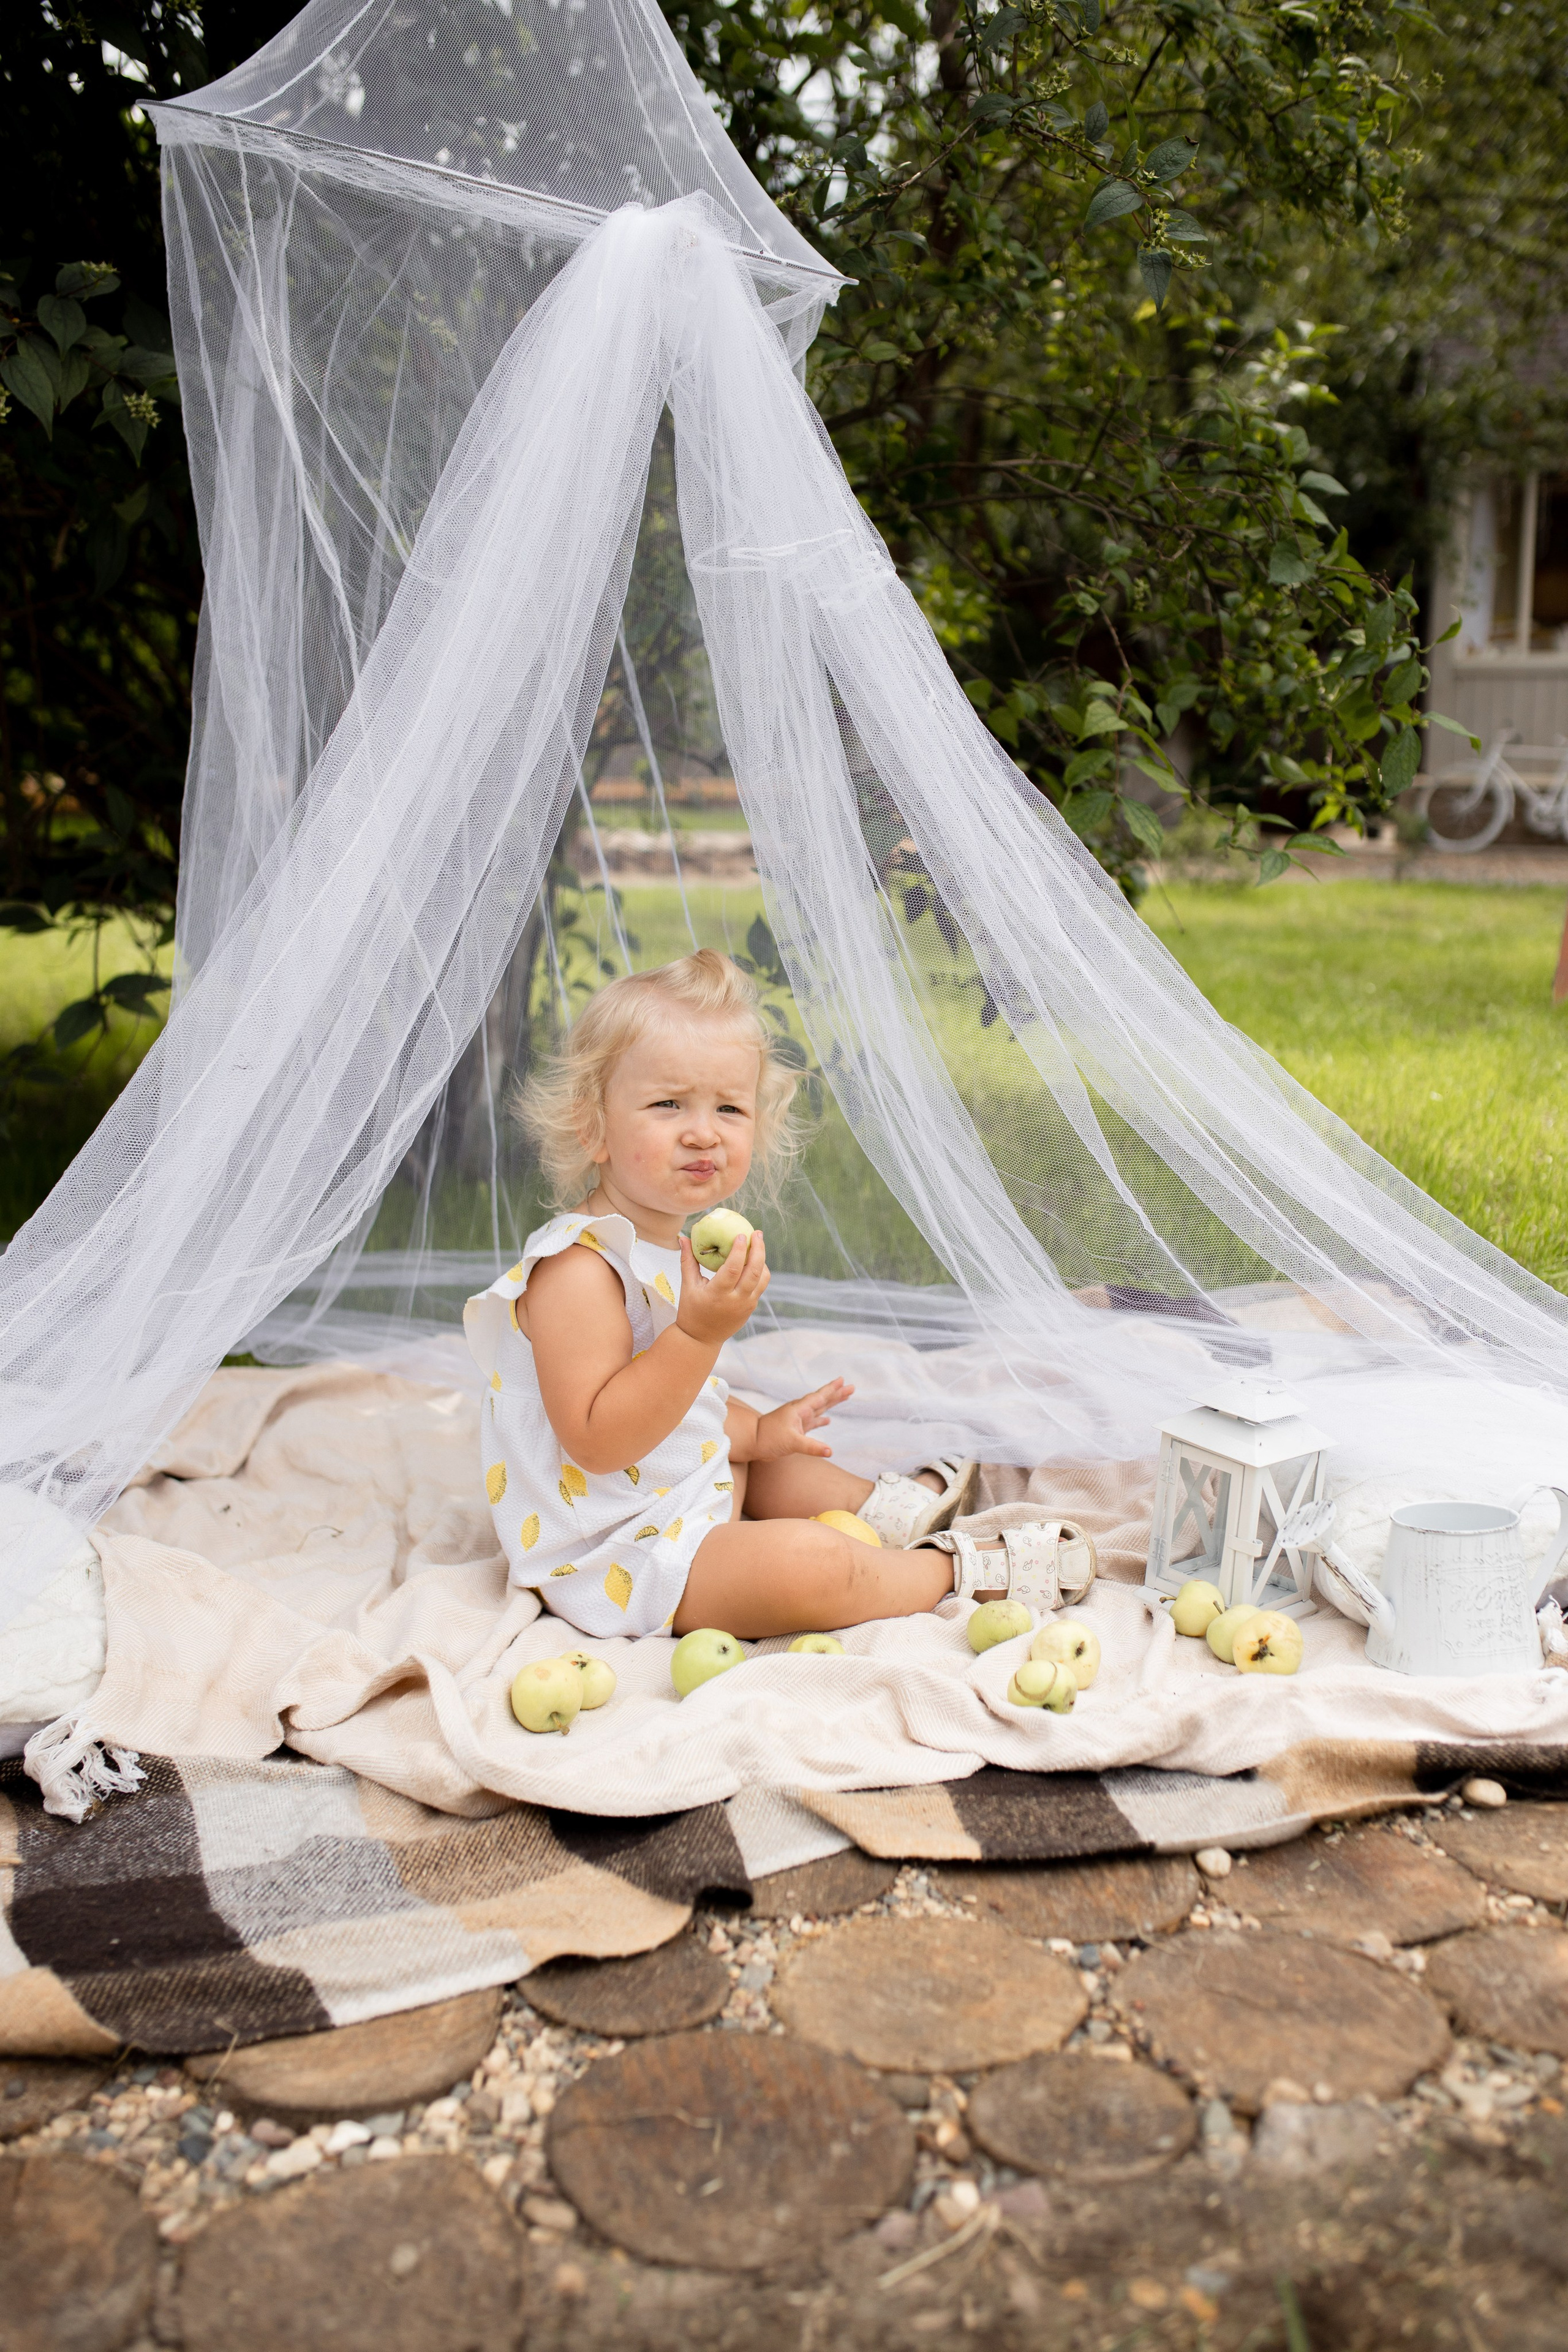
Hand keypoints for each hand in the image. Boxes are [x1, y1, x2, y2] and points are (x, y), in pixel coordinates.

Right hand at [675, 1227, 769, 1347]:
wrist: (701, 1338)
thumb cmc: (691, 1310)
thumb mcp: (687, 1286)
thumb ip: (687, 1260)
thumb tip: (683, 1237)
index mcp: (718, 1294)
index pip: (734, 1268)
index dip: (740, 1250)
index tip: (741, 1234)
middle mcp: (736, 1300)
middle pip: (754, 1271)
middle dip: (759, 1249)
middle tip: (757, 1233)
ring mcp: (746, 1305)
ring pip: (763, 1279)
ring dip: (762, 1260)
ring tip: (758, 1245)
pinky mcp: (751, 1308)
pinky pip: (760, 1286)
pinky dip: (760, 1272)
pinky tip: (755, 1261)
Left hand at [752, 1377, 853, 1462]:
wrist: (752, 1442)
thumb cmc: (768, 1438)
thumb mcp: (791, 1442)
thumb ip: (811, 1447)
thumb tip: (830, 1451)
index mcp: (799, 1410)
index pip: (819, 1397)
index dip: (832, 1389)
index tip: (843, 1380)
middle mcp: (800, 1412)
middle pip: (822, 1401)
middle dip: (837, 1395)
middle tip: (852, 1388)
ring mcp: (798, 1420)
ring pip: (819, 1410)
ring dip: (831, 1405)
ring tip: (844, 1398)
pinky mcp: (796, 1430)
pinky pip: (812, 1422)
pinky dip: (821, 1420)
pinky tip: (828, 1420)